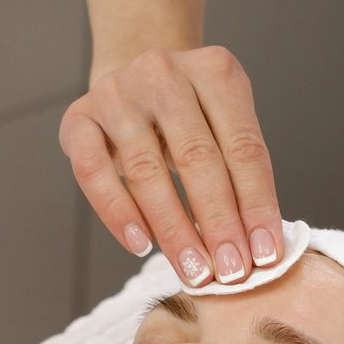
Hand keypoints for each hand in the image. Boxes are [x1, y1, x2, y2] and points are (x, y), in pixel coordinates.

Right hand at [60, 46, 283, 287]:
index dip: (257, 206)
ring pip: (146, 171)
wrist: (133, 81)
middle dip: (218, 223)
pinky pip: (93, 173)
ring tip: (194, 270)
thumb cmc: (190, 117)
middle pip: (197, 158)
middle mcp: (164, 73)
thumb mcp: (225, 126)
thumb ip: (242, 173)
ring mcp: (116, 93)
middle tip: (232, 272)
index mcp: (215, 71)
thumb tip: (259, 246)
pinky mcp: (78, 118)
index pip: (244, 147)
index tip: (265, 255)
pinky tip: (141, 245)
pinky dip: (117, 213)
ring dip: (174, 230)